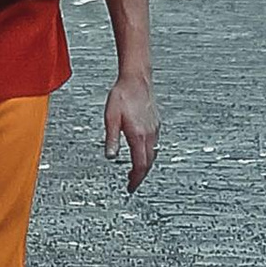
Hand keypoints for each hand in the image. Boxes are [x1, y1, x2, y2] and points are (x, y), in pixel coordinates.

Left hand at [104, 69, 158, 192]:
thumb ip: (111, 139)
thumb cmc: (123, 95)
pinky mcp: (155, 123)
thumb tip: (110, 157)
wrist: (136, 79)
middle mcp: (150, 134)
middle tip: (131, 183)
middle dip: (140, 175)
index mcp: (138, 135)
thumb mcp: (111, 118)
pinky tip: (141, 151)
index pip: (140, 165)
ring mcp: (155, 129)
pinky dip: (148, 154)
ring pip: (153, 154)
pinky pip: (154, 145)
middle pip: (148, 163)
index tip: (130, 187)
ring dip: (144, 165)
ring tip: (134, 170)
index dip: (136, 179)